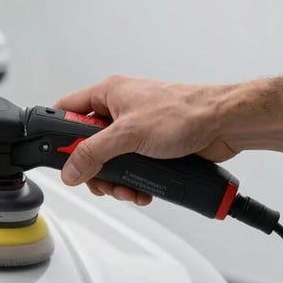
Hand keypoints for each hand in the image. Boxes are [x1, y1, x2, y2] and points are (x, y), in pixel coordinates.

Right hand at [54, 75, 237, 204]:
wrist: (225, 123)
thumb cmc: (184, 113)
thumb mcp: (128, 135)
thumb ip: (93, 153)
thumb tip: (70, 169)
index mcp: (109, 93)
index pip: (67, 109)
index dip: (58, 132)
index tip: (59, 156)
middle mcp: (120, 108)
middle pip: (88, 142)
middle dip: (93, 167)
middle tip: (99, 181)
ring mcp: (136, 127)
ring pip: (110, 158)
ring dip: (115, 179)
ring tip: (126, 190)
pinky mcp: (152, 144)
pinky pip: (131, 165)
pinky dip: (133, 180)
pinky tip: (141, 189)